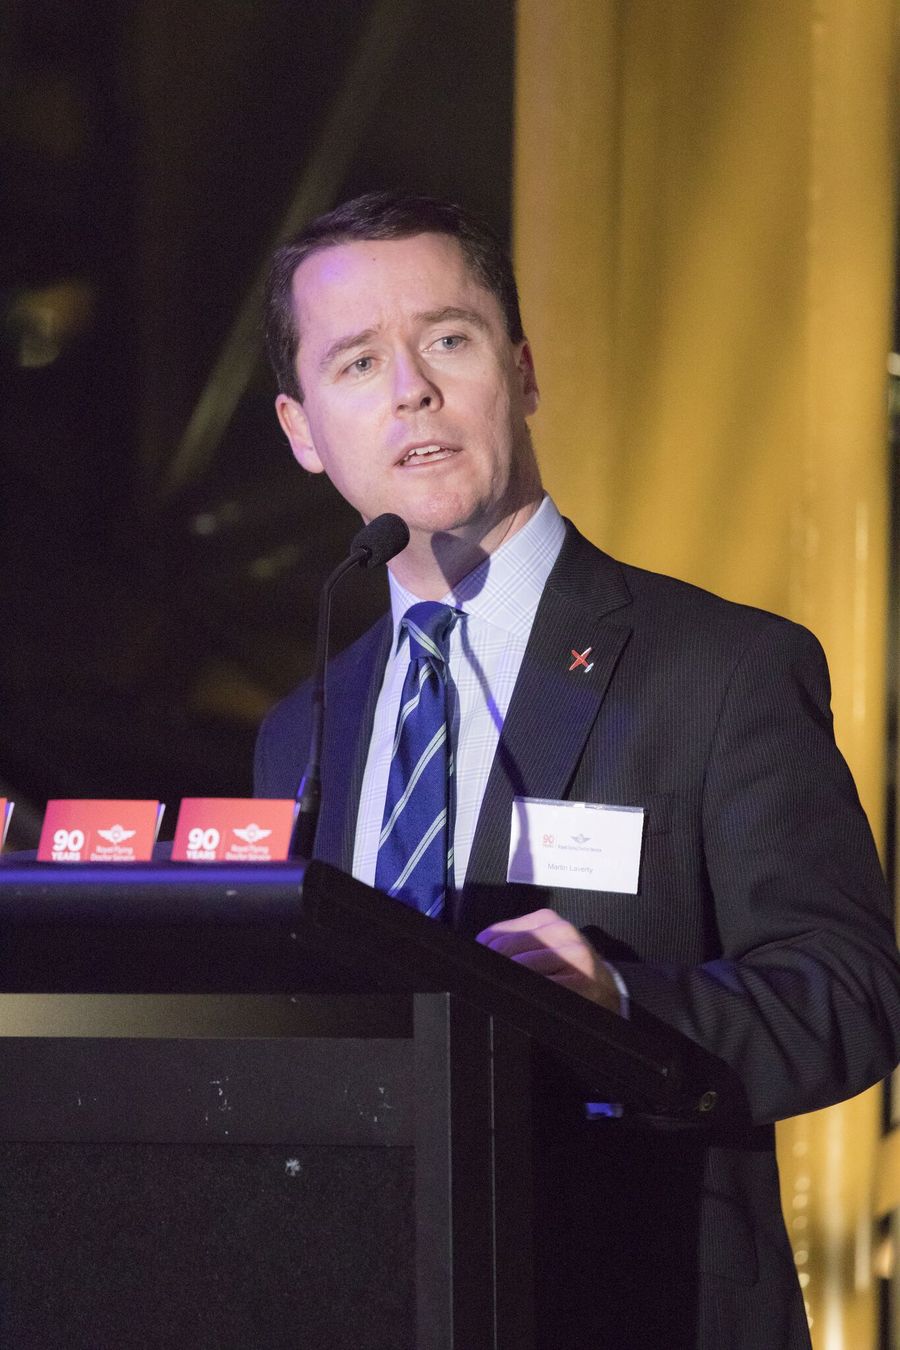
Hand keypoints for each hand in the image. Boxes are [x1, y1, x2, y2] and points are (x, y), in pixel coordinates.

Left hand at [476, 908, 620, 1012]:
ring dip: (508, 982)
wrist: (606, 986)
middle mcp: (561, 931)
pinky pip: (540, 987)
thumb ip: (512, 942)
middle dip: (492, 968)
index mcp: (546, 919)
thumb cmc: (567, 966)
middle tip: (487, 983)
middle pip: (505, 949)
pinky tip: (529, 999)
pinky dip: (528, 995)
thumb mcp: (542, 945)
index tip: (477, 967)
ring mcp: (573, 954)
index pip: (497, 933)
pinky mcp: (580, 979)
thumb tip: (477, 951)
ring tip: (507, 991)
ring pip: (520, 967)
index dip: (481, 952)